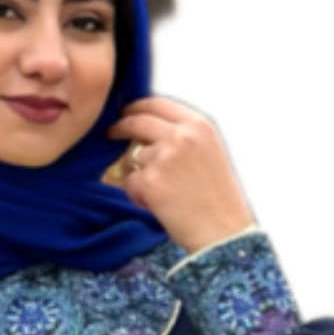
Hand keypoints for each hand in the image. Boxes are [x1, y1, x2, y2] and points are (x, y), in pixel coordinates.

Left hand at [103, 96, 255, 253]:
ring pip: (132, 157)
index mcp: (198, 126)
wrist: (222, 230)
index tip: (126, 111)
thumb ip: (183, 134)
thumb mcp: (210, 151)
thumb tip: (147, 127)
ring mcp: (163, 157)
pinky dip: (138, 194)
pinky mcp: (149, 181)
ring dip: (139, 173)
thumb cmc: (218, 197)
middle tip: (111, 132)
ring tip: (164, 192)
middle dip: (120, 126)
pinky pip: (129, 182)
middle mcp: (180, 136)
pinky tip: (159, 205)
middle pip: (138, 121)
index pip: (158, 104)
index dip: (137, 106)